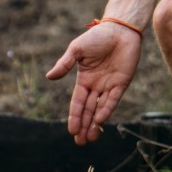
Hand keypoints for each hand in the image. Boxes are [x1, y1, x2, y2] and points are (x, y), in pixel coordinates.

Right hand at [45, 21, 143, 144]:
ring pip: (100, 109)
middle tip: (80, 142)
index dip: (74, 116)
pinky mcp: (122, 83)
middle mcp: (96, 86)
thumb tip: (49, 77)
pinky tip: (100, 120)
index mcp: (84, 79)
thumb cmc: (97, 37)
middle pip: (88, 110)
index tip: (71, 130)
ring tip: (90, 138)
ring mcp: (109, 86)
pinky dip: (106, 110)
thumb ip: (65, 64)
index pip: (77, 102)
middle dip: (84, 125)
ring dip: (95, 123)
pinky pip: (112, 100)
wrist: (120, 30)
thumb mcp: (77, 50)